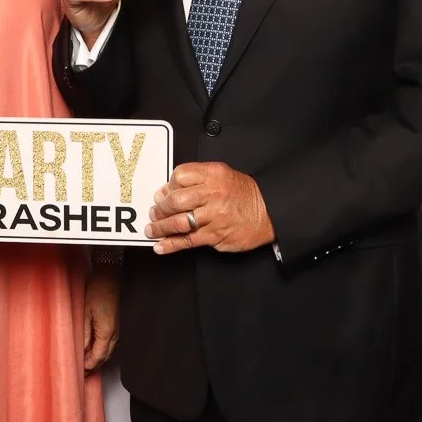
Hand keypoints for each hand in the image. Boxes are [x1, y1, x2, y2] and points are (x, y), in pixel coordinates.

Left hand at [83, 266, 119, 370]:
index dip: (88, 367)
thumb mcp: (86, 310)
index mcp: (107, 331)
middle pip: (104, 357)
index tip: (80, 372)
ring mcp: (121, 330)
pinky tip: (96, 349)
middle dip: (93, 366)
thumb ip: (84, 332)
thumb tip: (81, 349)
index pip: (97, 357)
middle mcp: (117, 334)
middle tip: (82, 373)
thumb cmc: (100, 287)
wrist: (114, 273)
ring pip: (109, 351)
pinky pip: (113, 343)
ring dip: (98, 359)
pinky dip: (104, 349)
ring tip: (87, 364)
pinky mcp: (121, 325)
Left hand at [145, 162, 274, 254]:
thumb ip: (198, 179)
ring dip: (160, 227)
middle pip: (176, 200)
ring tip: (152, 229)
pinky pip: (188, 240)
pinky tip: (161, 246)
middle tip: (154, 212)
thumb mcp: (223, 175)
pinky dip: (171, 245)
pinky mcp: (216, 235)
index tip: (162, 194)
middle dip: (160, 208)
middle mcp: (213, 194)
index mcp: (213, 175)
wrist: (270, 212)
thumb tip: (169, 190)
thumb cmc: (245, 195)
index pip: (180, 175)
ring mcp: (214, 216)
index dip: (168, 186)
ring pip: (179, 222)